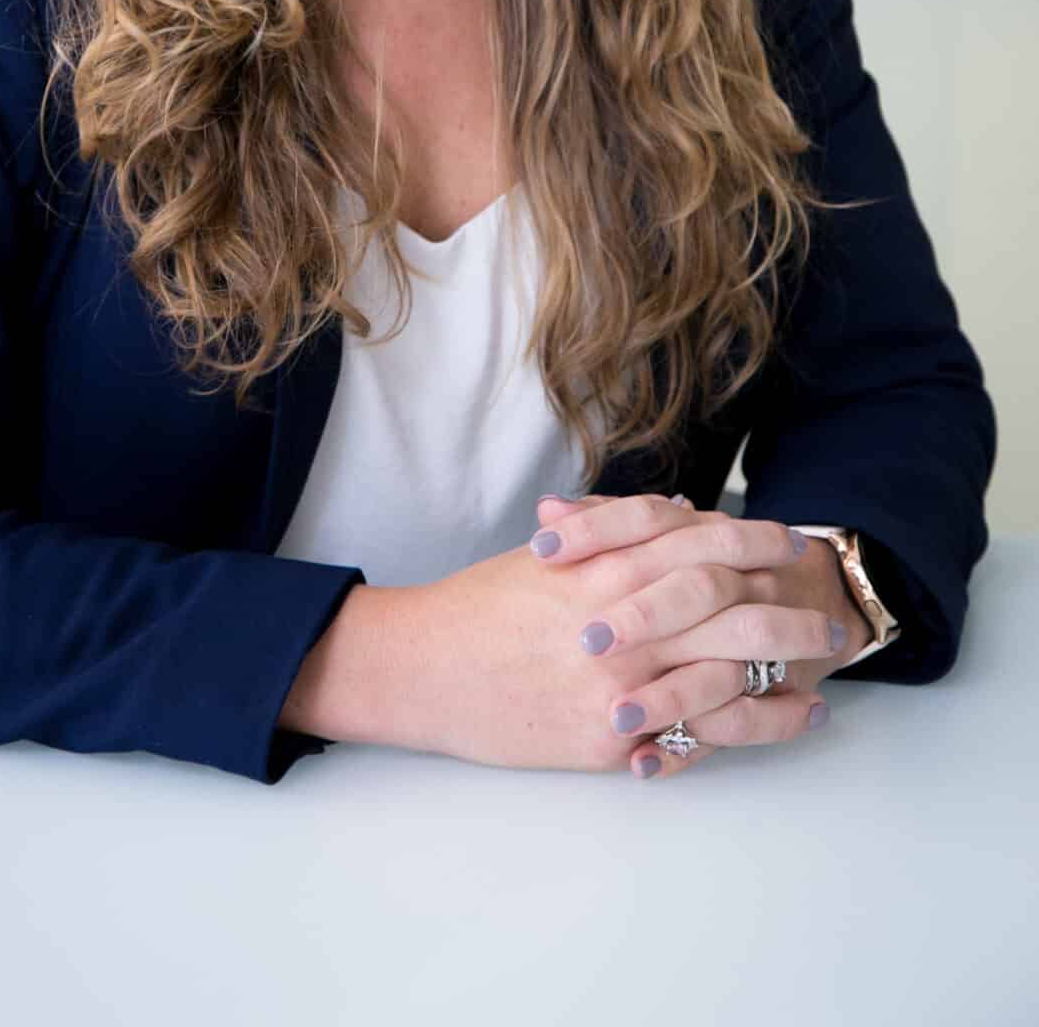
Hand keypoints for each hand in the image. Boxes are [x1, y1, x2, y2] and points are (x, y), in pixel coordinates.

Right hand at [408, 493, 831, 776]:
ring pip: (730, 669)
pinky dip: (761, 723)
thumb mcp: (549, 554)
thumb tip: (682, 515)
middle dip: (790, 604)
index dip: (751, 537)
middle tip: (828, 608)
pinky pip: (705, 732)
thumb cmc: (480, 607)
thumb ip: (615, 531)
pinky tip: (796, 716)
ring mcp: (620, 681)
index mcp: (603, 565)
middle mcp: (621, 619)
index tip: (788, 540)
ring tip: (827, 660)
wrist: (425, 670)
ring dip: (790, 662)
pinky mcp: (613, 739)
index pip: (698, 542)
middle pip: (731, 604)